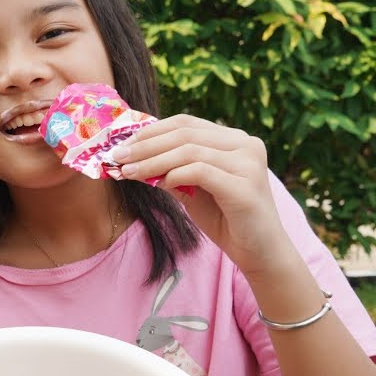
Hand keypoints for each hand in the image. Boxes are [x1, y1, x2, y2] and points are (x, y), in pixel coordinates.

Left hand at [113, 114, 294, 275]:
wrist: (258, 252)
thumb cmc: (225, 219)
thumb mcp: (191, 190)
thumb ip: (169, 171)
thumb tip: (131, 159)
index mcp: (234, 140)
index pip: (186, 124)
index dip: (151, 131)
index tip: (122, 145)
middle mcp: (245, 144)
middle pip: (184, 133)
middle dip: (145, 144)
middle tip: (117, 156)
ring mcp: (248, 163)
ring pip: (189, 150)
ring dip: (152, 160)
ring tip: (127, 171)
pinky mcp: (245, 185)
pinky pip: (199, 171)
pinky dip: (173, 175)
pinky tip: (158, 184)